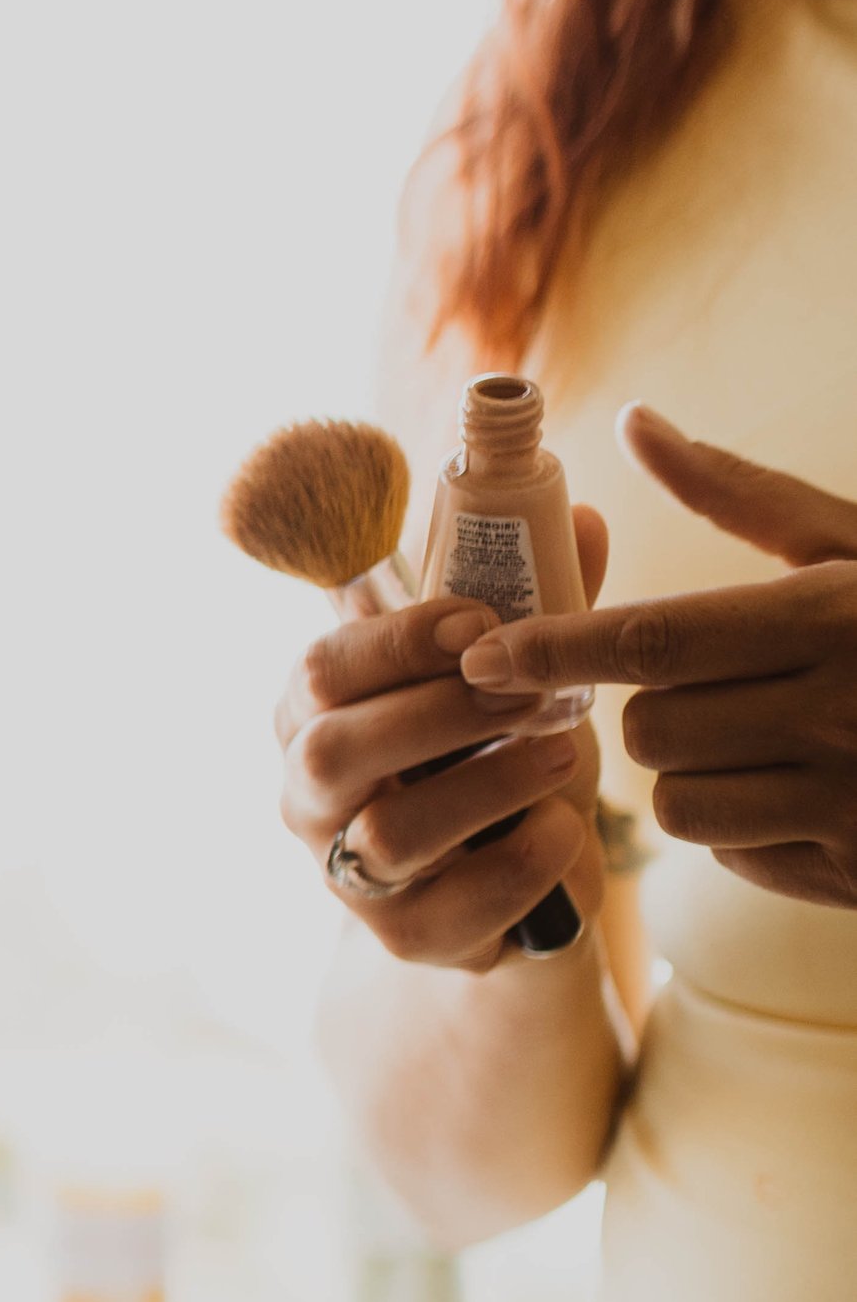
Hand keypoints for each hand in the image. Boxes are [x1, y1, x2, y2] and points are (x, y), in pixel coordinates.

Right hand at [275, 508, 610, 970]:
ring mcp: (347, 872)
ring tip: (564, 754)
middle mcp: (310, 793)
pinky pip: (452, 907)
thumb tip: (579, 521)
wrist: (525, 890)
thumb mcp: (520, 680)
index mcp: (318, 711)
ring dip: (489, 784)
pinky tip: (562, 833)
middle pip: (332, 748)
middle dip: (441, 712)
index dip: (398, 640)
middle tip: (534, 692)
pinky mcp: (403, 937)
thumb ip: (541, 608)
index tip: (483, 620)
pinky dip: (518, 865)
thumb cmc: (502, 762)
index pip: (323, 667)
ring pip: (391, 832)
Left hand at [458, 408, 856, 908]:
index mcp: (834, 621)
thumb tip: (636, 425)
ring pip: (678, 806)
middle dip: (651, 711)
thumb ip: (742, 495)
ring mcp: (852, 806)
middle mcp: (840, 717)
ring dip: (692, 775)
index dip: (555, 651)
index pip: (654, 641)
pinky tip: (804, 793)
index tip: (483, 655)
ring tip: (760, 742)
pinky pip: (733, 859)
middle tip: (715, 688)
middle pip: (651, 730)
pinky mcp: (856, 875)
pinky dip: (745, 829)